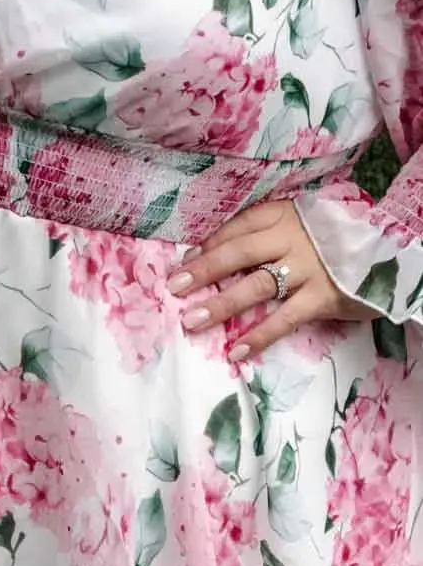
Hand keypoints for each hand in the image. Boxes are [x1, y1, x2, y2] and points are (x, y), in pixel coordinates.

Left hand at [166, 199, 374, 362]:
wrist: (392, 247)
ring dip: (221, 305)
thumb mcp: (301, 223)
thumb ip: (266, 233)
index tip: (184, 261)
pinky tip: (237, 350)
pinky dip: (260, 336)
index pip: (237, 228)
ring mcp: (308, 269)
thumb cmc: (336, 237)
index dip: (208, 244)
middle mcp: (291, 239)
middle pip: (237, 254)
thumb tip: (212, 250)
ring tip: (193, 321)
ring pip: (255, 286)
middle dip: (202, 271)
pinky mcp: (324, 297)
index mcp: (284, 215)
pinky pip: (285, 319)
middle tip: (174, 287)